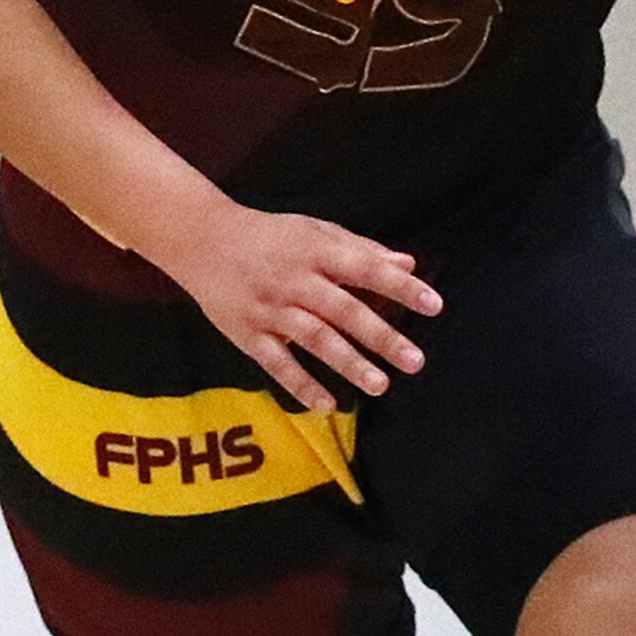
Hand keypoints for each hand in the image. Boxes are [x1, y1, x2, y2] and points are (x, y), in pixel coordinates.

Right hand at [152, 199, 439, 416]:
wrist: (202, 240)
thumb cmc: (268, 236)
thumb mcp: (315, 231)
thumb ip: (361, 249)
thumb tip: (408, 265)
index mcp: (317, 252)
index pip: (366, 269)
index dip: (400, 288)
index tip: (434, 305)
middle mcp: (296, 280)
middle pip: (344, 311)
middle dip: (381, 337)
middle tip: (415, 361)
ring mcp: (270, 309)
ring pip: (314, 339)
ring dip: (349, 364)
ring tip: (381, 385)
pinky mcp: (248, 333)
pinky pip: (277, 363)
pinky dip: (301, 385)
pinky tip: (327, 404)